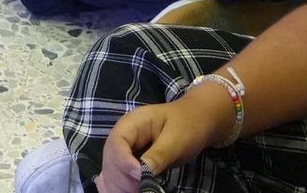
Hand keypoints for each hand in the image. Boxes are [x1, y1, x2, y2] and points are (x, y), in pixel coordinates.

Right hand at [98, 98, 225, 190]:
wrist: (196, 121)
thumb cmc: (187, 125)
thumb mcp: (176, 138)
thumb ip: (159, 154)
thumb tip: (142, 173)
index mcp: (132, 123)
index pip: (117, 142)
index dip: (123, 161)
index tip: (139, 176)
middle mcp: (123, 136)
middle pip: (110, 159)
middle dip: (121, 178)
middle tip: (140, 190)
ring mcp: (124, 149)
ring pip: (110, 170)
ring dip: (119, 185)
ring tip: (135, 192)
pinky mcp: (129, 162)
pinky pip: (117, 175)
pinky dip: (117, 185)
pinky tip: (123, 192)